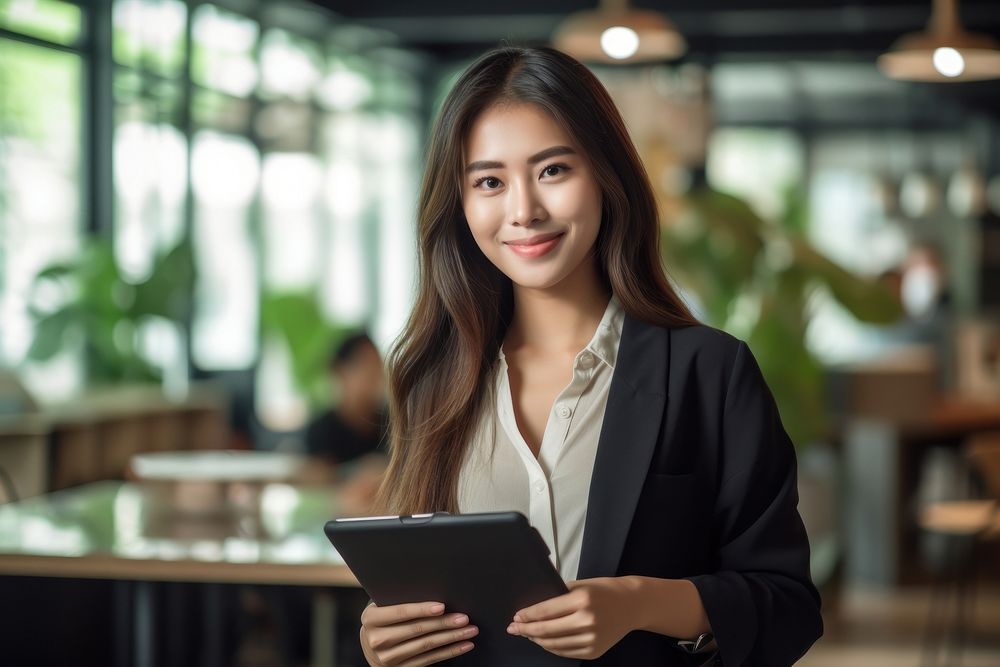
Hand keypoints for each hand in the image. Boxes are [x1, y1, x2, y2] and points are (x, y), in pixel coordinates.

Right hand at [360, 601, 477, 665]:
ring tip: (469, 630)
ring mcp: (388, 658)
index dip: (422, 609)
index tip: (442, 606)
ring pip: (426, 645)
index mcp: (370, 619)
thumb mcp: (382, 609)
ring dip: (452, 637)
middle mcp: (376, 640)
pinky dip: (449, 651)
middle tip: (464, 618)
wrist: (372, 649)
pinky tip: (463, 645)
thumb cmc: (384, 621)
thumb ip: (398, 601)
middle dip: (444, 623)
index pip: (400, 612)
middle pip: (417, 630)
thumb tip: (433, 591)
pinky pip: (430, 660)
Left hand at [507, 577, 635, 659]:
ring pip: (554, 644)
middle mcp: (587, 620)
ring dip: (537, 639)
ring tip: (528, 634)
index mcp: (581, 600)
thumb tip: (534, 608)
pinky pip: (566, 652)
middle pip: (546, 630)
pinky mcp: (594, 651)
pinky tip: (544, 641)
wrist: (632, 604)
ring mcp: (591, 639)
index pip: (545, 611)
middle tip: (514, 628)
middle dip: (526, 629)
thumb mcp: (581, 585)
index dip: (527, 615)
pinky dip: (552, 647)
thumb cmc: (606, 591)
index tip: (516, 616)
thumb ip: (559, 595)